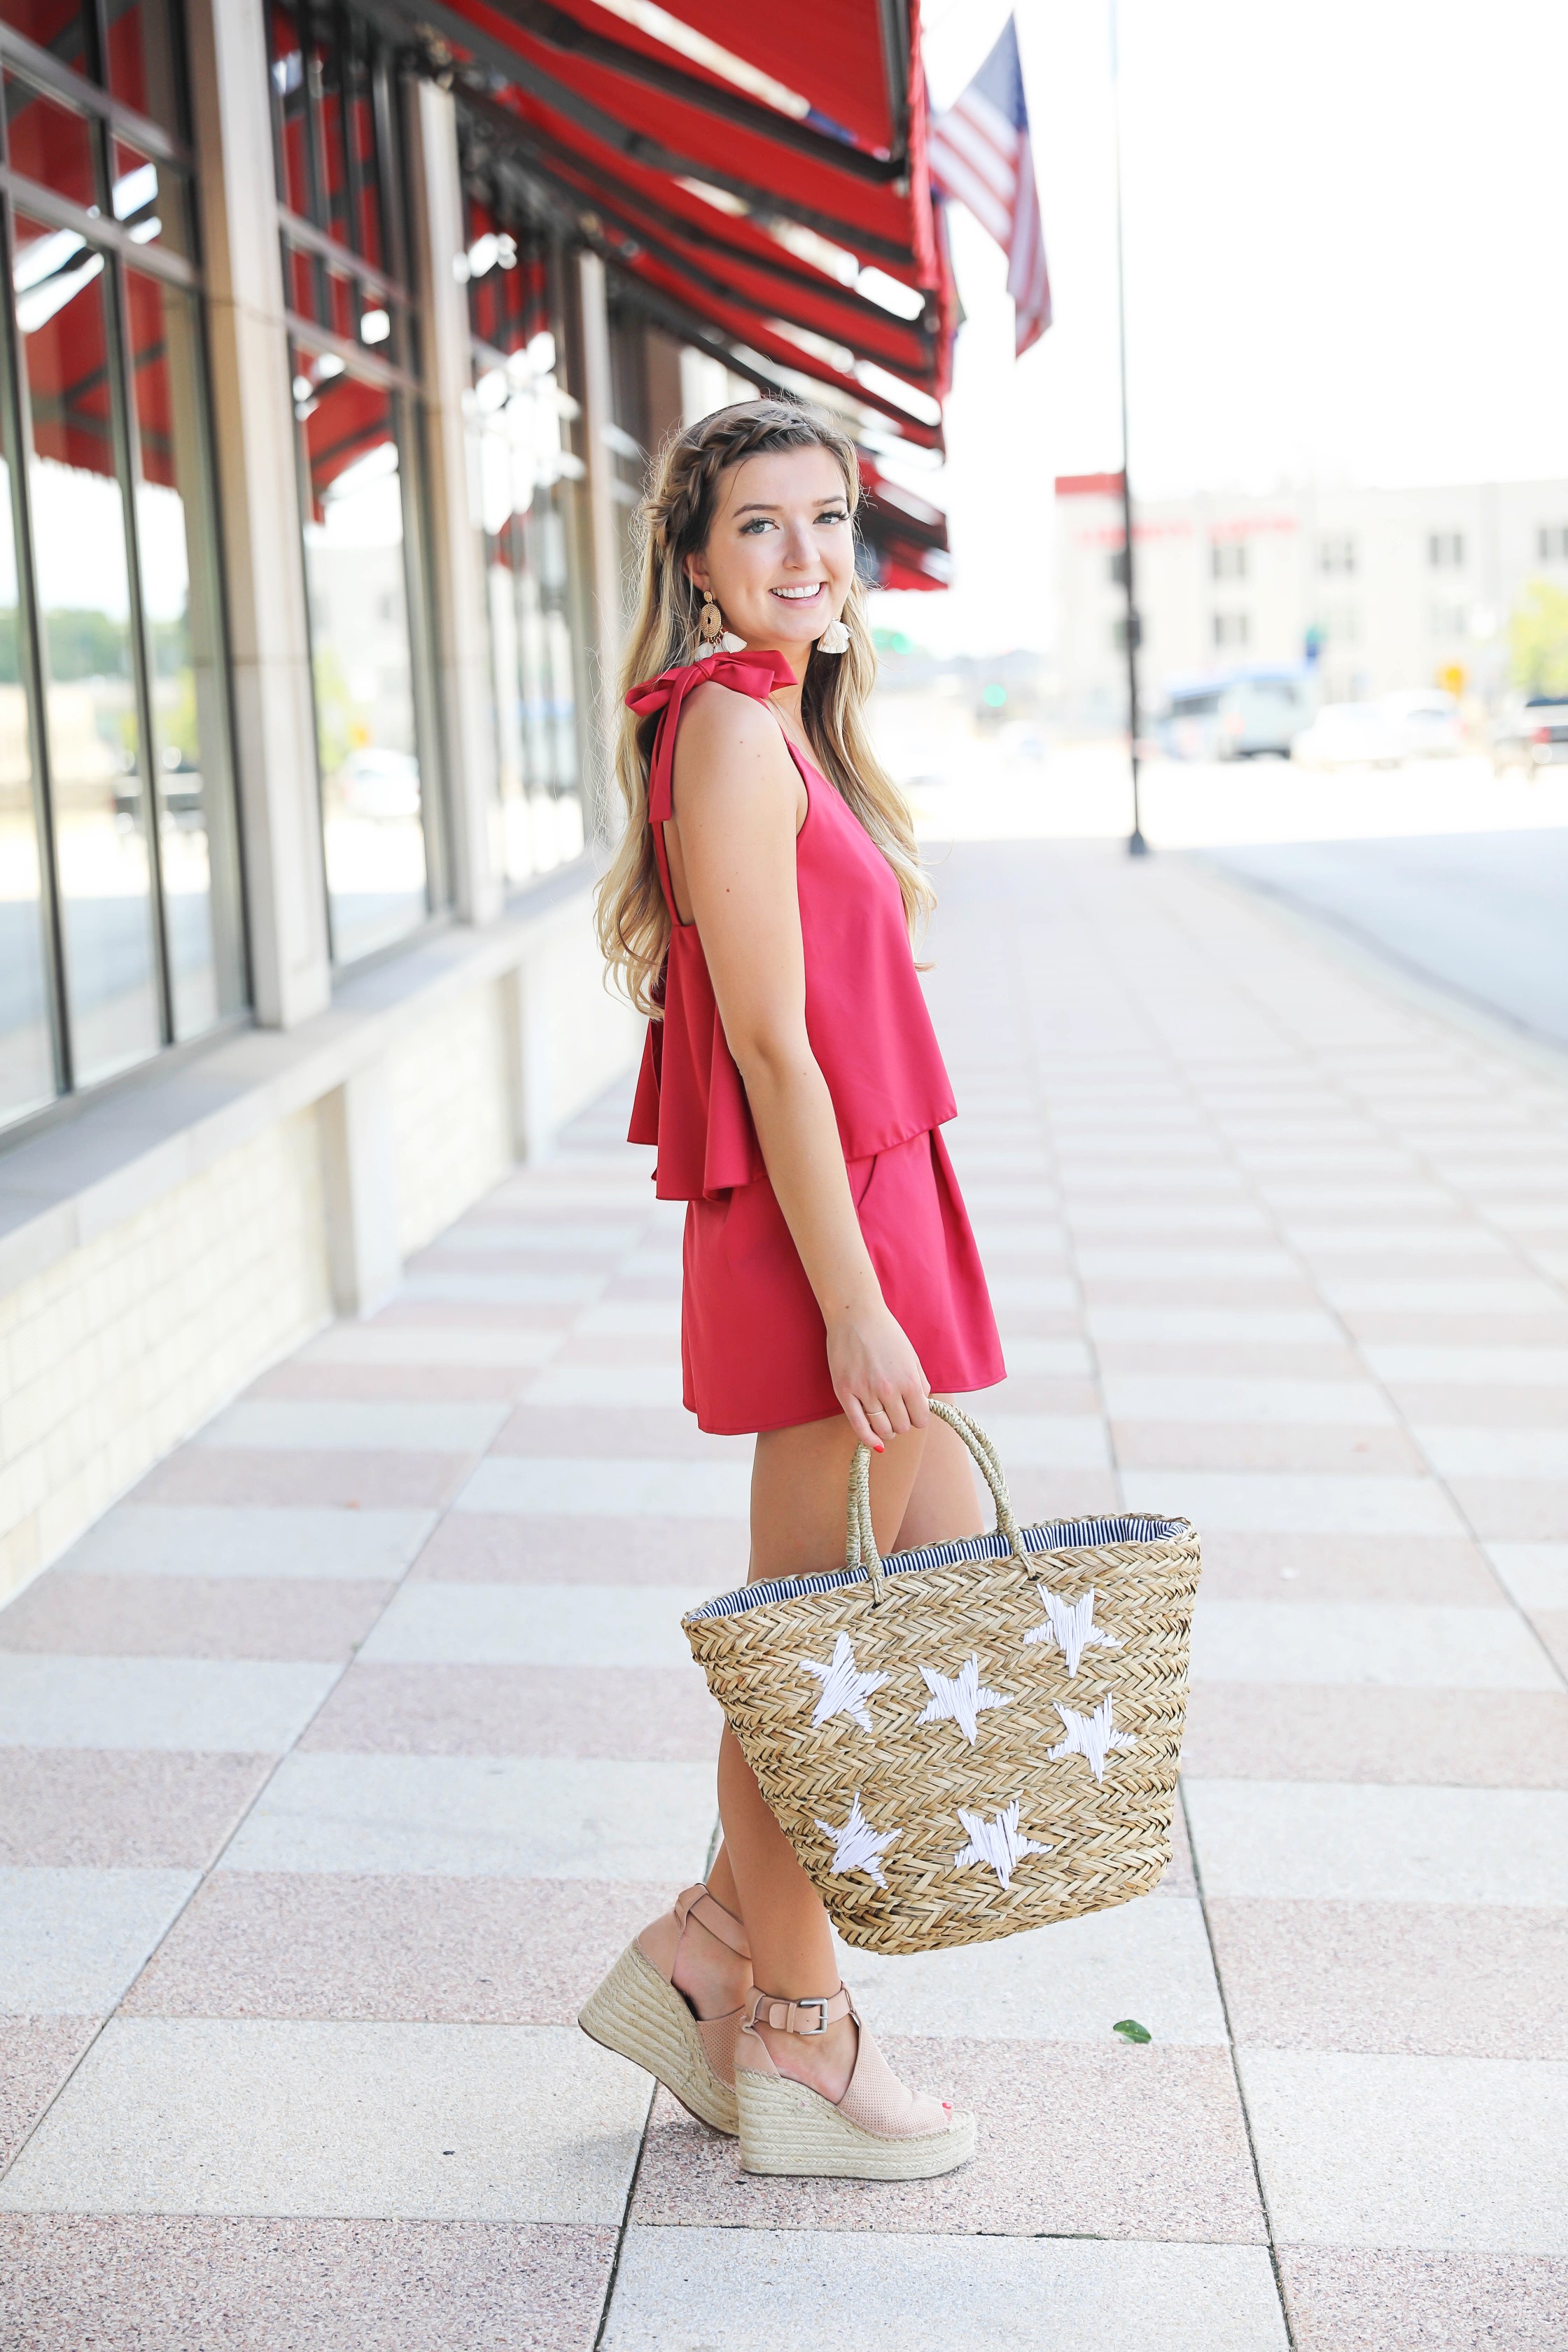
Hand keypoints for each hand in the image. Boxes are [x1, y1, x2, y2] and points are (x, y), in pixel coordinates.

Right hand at [826, 1298, 930, 1451]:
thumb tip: (922, 1405)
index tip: (912, 1412)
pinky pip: (859, 1426)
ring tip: (884, 1419)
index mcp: (909, 1381)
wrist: (855, 1315)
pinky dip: (869, 1439)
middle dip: (902, 1422)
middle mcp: (888, 1390)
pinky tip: (874, 1441)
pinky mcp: (844, 1393)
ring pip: (882, 1429)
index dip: (918, 1418)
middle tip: (897, 1411)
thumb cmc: (886, 1333)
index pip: (921, 1420)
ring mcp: (865, 1392)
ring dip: (886, 1430)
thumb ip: (919, 1383)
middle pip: (902, 1427)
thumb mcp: (911, 1356)